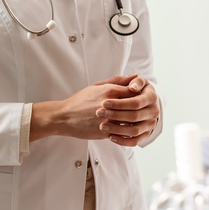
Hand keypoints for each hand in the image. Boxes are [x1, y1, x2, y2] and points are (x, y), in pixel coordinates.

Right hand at [31, 74, 157, 143]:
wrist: (64, 117)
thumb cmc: (81, 100)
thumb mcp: (97, 86)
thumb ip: (117, 81)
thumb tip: (135, 76)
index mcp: (109, 91)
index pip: (134, 91)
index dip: (140, 94)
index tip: (142, 96)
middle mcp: (110, 105)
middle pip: (135, 107)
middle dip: (140, 108)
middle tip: (144, 109)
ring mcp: (107, 120)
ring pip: (130, 121)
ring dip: (136, 121)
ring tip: (139, 120)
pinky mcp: (104, 132)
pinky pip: (122, 133)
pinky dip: (127, 132)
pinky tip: (129, 129)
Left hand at [95, 74, 159, 146]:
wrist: (143, 103)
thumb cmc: (135, 90)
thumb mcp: (136, 82)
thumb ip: (133, 81)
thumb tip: (132, 87)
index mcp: (152, 97)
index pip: (136, 102)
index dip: (120, 103)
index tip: (104, 103)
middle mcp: (154, 112)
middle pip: (134, 116)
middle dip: (115, 115)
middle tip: (99, 113)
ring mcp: (150, 124)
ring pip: (134, 130)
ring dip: (117, 129)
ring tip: (102, 126)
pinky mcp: (146, 134)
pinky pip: (135, 141)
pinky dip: (123, 141)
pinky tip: (110, 137)